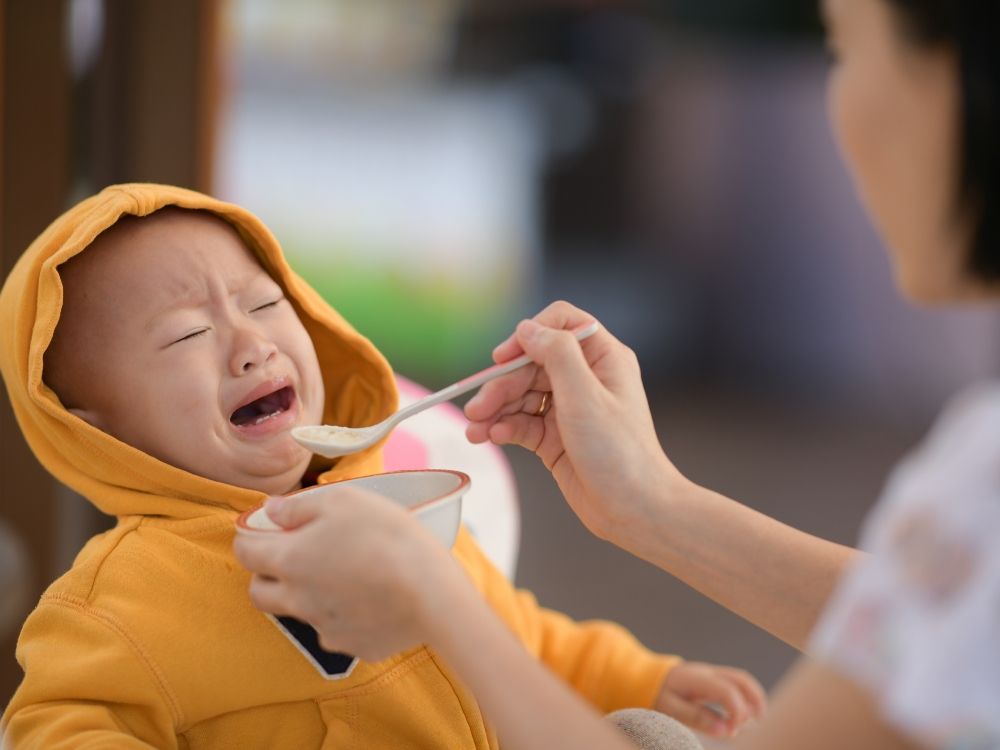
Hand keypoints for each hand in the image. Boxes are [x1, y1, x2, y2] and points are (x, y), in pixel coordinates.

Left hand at [232, 488, 472, 660]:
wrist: (431, 592)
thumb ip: (299, 505)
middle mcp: (298, 600)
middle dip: (265, 575)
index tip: (260, 529)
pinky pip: (339, 630)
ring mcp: (325, 628)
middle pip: (259, 593)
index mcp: (289, 560)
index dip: (248, 537)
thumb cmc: (387, 536)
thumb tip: (272, 510)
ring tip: (340, 575)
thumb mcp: (344, 500)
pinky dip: (345, 615)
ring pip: (300, 612)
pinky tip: (370, 599)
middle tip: (289, 557)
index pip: (245, 552)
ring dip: (307, 595)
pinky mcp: (354, 646)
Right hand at [465, 300, 686, 541]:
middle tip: (476, 408)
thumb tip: (527, 329)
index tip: (503, 358)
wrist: (634, 510)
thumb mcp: (585, 395)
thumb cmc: (621, 454)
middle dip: (501, 384)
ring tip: (475, 429)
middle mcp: (585, 379)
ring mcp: (569, 408)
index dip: (529, 336)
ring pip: (521, 395)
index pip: (560, 324)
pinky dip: (504, 427)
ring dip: (495, 408)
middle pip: (531, 364)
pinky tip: (493, 437)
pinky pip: (522, 422)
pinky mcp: (555, 437)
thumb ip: (556, 354)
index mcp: (602, 358)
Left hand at [656, 661, 766, 738]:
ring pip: (741, 679)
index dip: (737, 713)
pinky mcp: (712, 678)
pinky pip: (735, 683)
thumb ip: (698, 718)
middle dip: (755, 700)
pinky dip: (744, 697)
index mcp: (698, 679)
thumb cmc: (658, 693)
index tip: (733, 731)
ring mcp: (711, 673)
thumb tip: (726, 731)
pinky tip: (743, 715)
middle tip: (756, 724)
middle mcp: (708, 672)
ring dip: (753, 698)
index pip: (728, 691)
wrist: (646, 677)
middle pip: (741, 679)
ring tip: (753, 721)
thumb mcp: (671, 709)